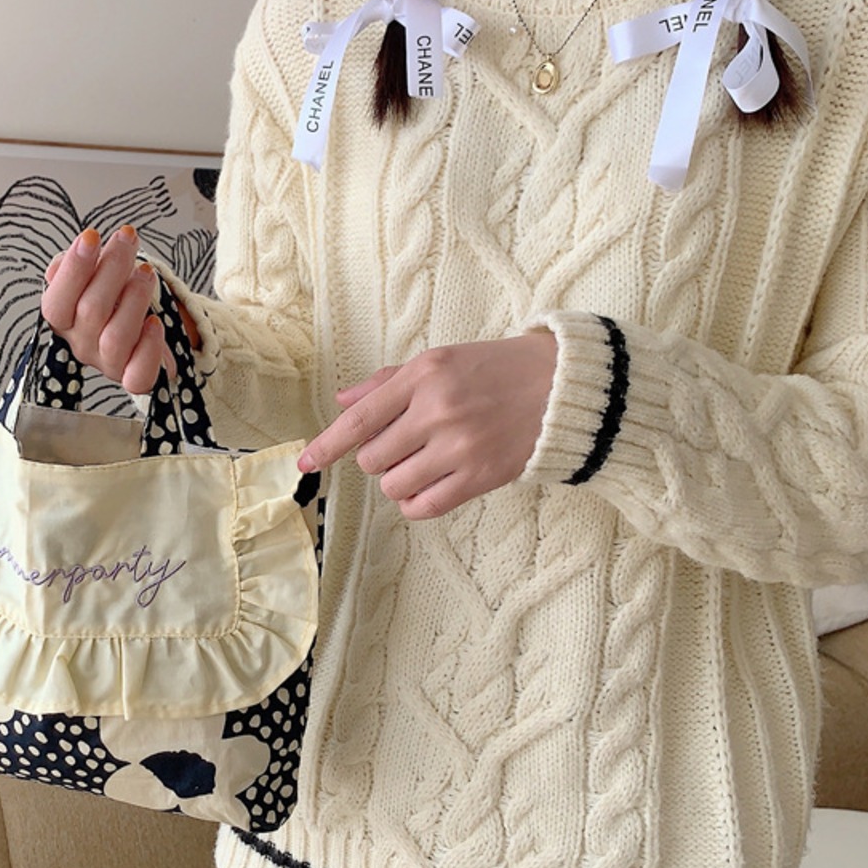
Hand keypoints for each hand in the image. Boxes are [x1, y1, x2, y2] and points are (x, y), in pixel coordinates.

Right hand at [41, 225, 171, 393]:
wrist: (144, 327)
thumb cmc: (114, 295)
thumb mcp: (91, 274)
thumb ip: (75, 267)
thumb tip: (68, 259)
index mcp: (63, 319)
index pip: (56, 301)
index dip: (73, 270)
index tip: (92, 236)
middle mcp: (81, 344)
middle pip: (90, 310)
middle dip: (112, 268)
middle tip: (128, 238)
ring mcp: (107, 363)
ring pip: (115, 338)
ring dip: (134, 299)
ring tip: (146, 273)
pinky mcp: (133, 378)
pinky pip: (138, 375)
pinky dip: (149, 347)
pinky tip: (155, 322)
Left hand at [297, 334, 557, 520]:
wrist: (563, 389)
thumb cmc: (496, 370)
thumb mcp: (440, 361)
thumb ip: (388, 383)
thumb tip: (342, 403)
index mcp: (424, 376)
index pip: (359, 420)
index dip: (326, 446)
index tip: (305, 464)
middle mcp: (438, 411)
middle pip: (373, 459)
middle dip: (379, 458)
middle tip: (406, 444)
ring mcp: (460, 447)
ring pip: (394, 486)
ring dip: (399, 480)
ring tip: (424, 462)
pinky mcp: (481, 477)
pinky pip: (424, 506)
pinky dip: (417, 502)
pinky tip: (431, 486)